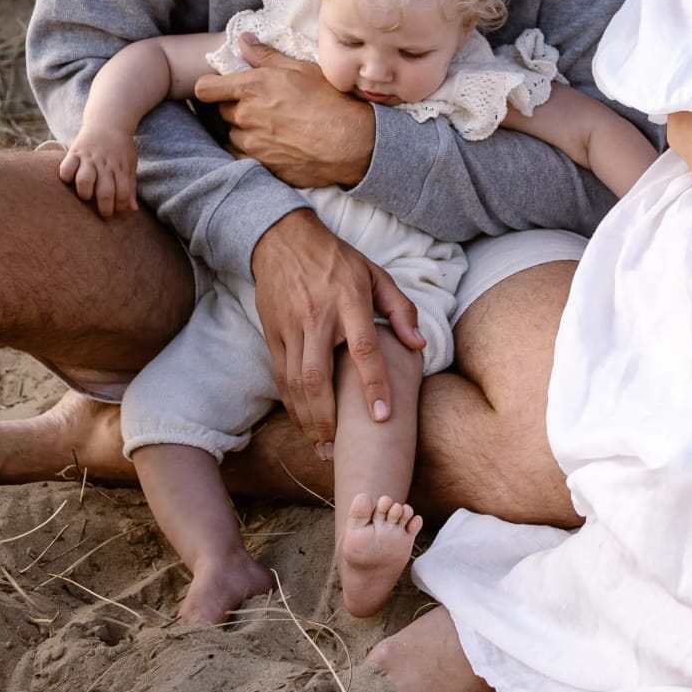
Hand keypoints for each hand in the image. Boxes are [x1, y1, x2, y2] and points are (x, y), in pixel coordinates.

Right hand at [55, 130, 137, 217]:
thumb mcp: (130, 164)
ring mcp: (89, 158)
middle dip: (104, 207)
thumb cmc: (120, 148)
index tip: (117, 208)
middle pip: (105, 191)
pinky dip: (67, 177)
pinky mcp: (75, 152)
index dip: (120, 205)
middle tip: (103, 212)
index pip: (123, 193)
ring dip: (85, 193)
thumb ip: (130, 186)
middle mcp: (105, 164)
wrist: (109, 121)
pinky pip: (66, 167)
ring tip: (87, 196)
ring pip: (84, 180)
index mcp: (121, 168)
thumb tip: (133, 209)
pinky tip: (71, 181)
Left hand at [196, 38, 374, 188]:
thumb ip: (265, 55)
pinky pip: (242, 156)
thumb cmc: (330, 100)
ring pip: (233, 133)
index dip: (210, 86)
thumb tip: (243, 40)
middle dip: (236, 106)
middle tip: (261, 105)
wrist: (350, 142)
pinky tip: (273, 144)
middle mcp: (246, 115)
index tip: (221, 87)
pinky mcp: (260, 165)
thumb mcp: (300, 68)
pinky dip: (251, 150)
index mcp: (252, 87)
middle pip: (222, 110)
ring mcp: (251, 143)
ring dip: (244, 129)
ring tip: (272, 126)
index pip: (204, 88)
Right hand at [249, 209, 423, 453]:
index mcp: (349, 303)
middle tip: (341, 450)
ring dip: (308, 420)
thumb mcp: (376, 275)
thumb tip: (418, 346)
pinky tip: (304, 425)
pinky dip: (291, 405)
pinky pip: (281, 377)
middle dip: (329, 419)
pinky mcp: (272, 334)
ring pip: (296, 383)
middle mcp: (317, 318)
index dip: (374, 385)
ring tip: (323, 447)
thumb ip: (401, 311)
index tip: (383, 417)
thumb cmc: (337, 260)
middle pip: (319, 377)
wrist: (282, 241)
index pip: (363, 350)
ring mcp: (291, 328)